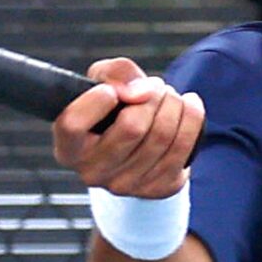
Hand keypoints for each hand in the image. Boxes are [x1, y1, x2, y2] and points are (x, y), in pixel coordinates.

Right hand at [52, 57, 202, 198]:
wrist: (137, 147)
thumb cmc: (113, 111)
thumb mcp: (103, 83)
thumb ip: (114, 73)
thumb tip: (141, 92)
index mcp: (69, 148)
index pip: (73, 124)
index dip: (96, 100)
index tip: (110, 90)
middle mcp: (92, 173)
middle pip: (132, 126)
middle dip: (152, 95)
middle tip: (154, 87)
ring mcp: (126, 185)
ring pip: (163, 134)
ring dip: (174, 103)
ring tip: (169, 96)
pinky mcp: (158, 188)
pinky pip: (184, 146)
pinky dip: (193, 117)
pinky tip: (188, 106)